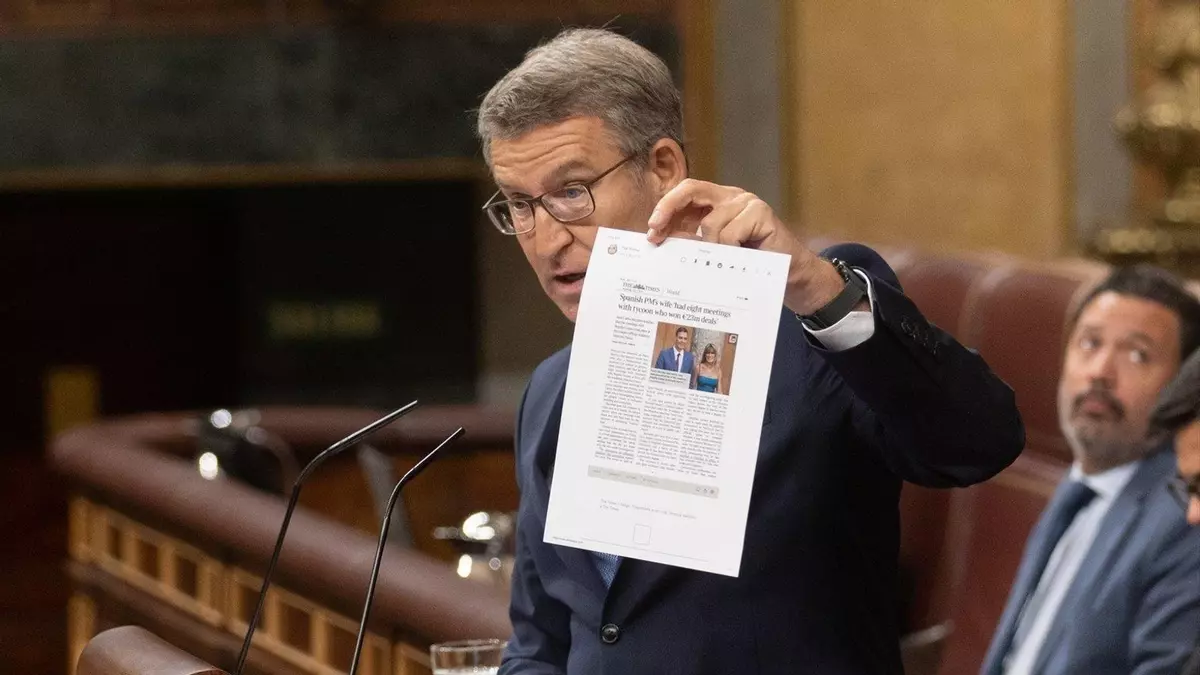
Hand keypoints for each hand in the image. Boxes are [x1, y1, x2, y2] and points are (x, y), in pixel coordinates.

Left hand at [646, 179, 845, 314]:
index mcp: (717, 201)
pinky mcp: (761, 213)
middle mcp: (730, 196)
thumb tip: (660, 240)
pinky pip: (730, 234)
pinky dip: (729, 250)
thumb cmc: (750, 262)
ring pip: (710, 223)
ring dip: (709, 248)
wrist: (789, 273)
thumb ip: (693, 241)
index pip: (685, 193)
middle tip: (656, 231)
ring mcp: (747, 202)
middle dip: (668, 208)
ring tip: (721, 261)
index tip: (651, 230)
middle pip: (691, 189)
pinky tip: (738, 258)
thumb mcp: (715, 250)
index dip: (665, 207)